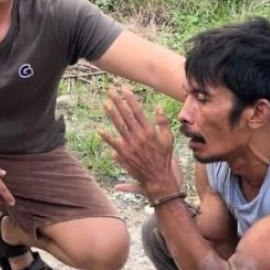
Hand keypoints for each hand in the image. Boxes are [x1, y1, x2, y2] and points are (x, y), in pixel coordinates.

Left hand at [99, 85, 180, 199]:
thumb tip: (158, 108)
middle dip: (118, 102)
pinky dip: (107, 137)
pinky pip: (114, 144)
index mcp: (150, 132)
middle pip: (126, 116)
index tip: (124, 89)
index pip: (138, 111)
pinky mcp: (124, 156)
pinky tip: (100, 130)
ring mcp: (130, 146)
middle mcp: (139, 137)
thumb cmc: (165, 159)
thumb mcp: (168, 139)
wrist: (159, 180)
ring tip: (105, 103)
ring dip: (111, 114)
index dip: (130, 99)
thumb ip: (163, 123)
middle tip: (111, 92)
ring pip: (119, 126)